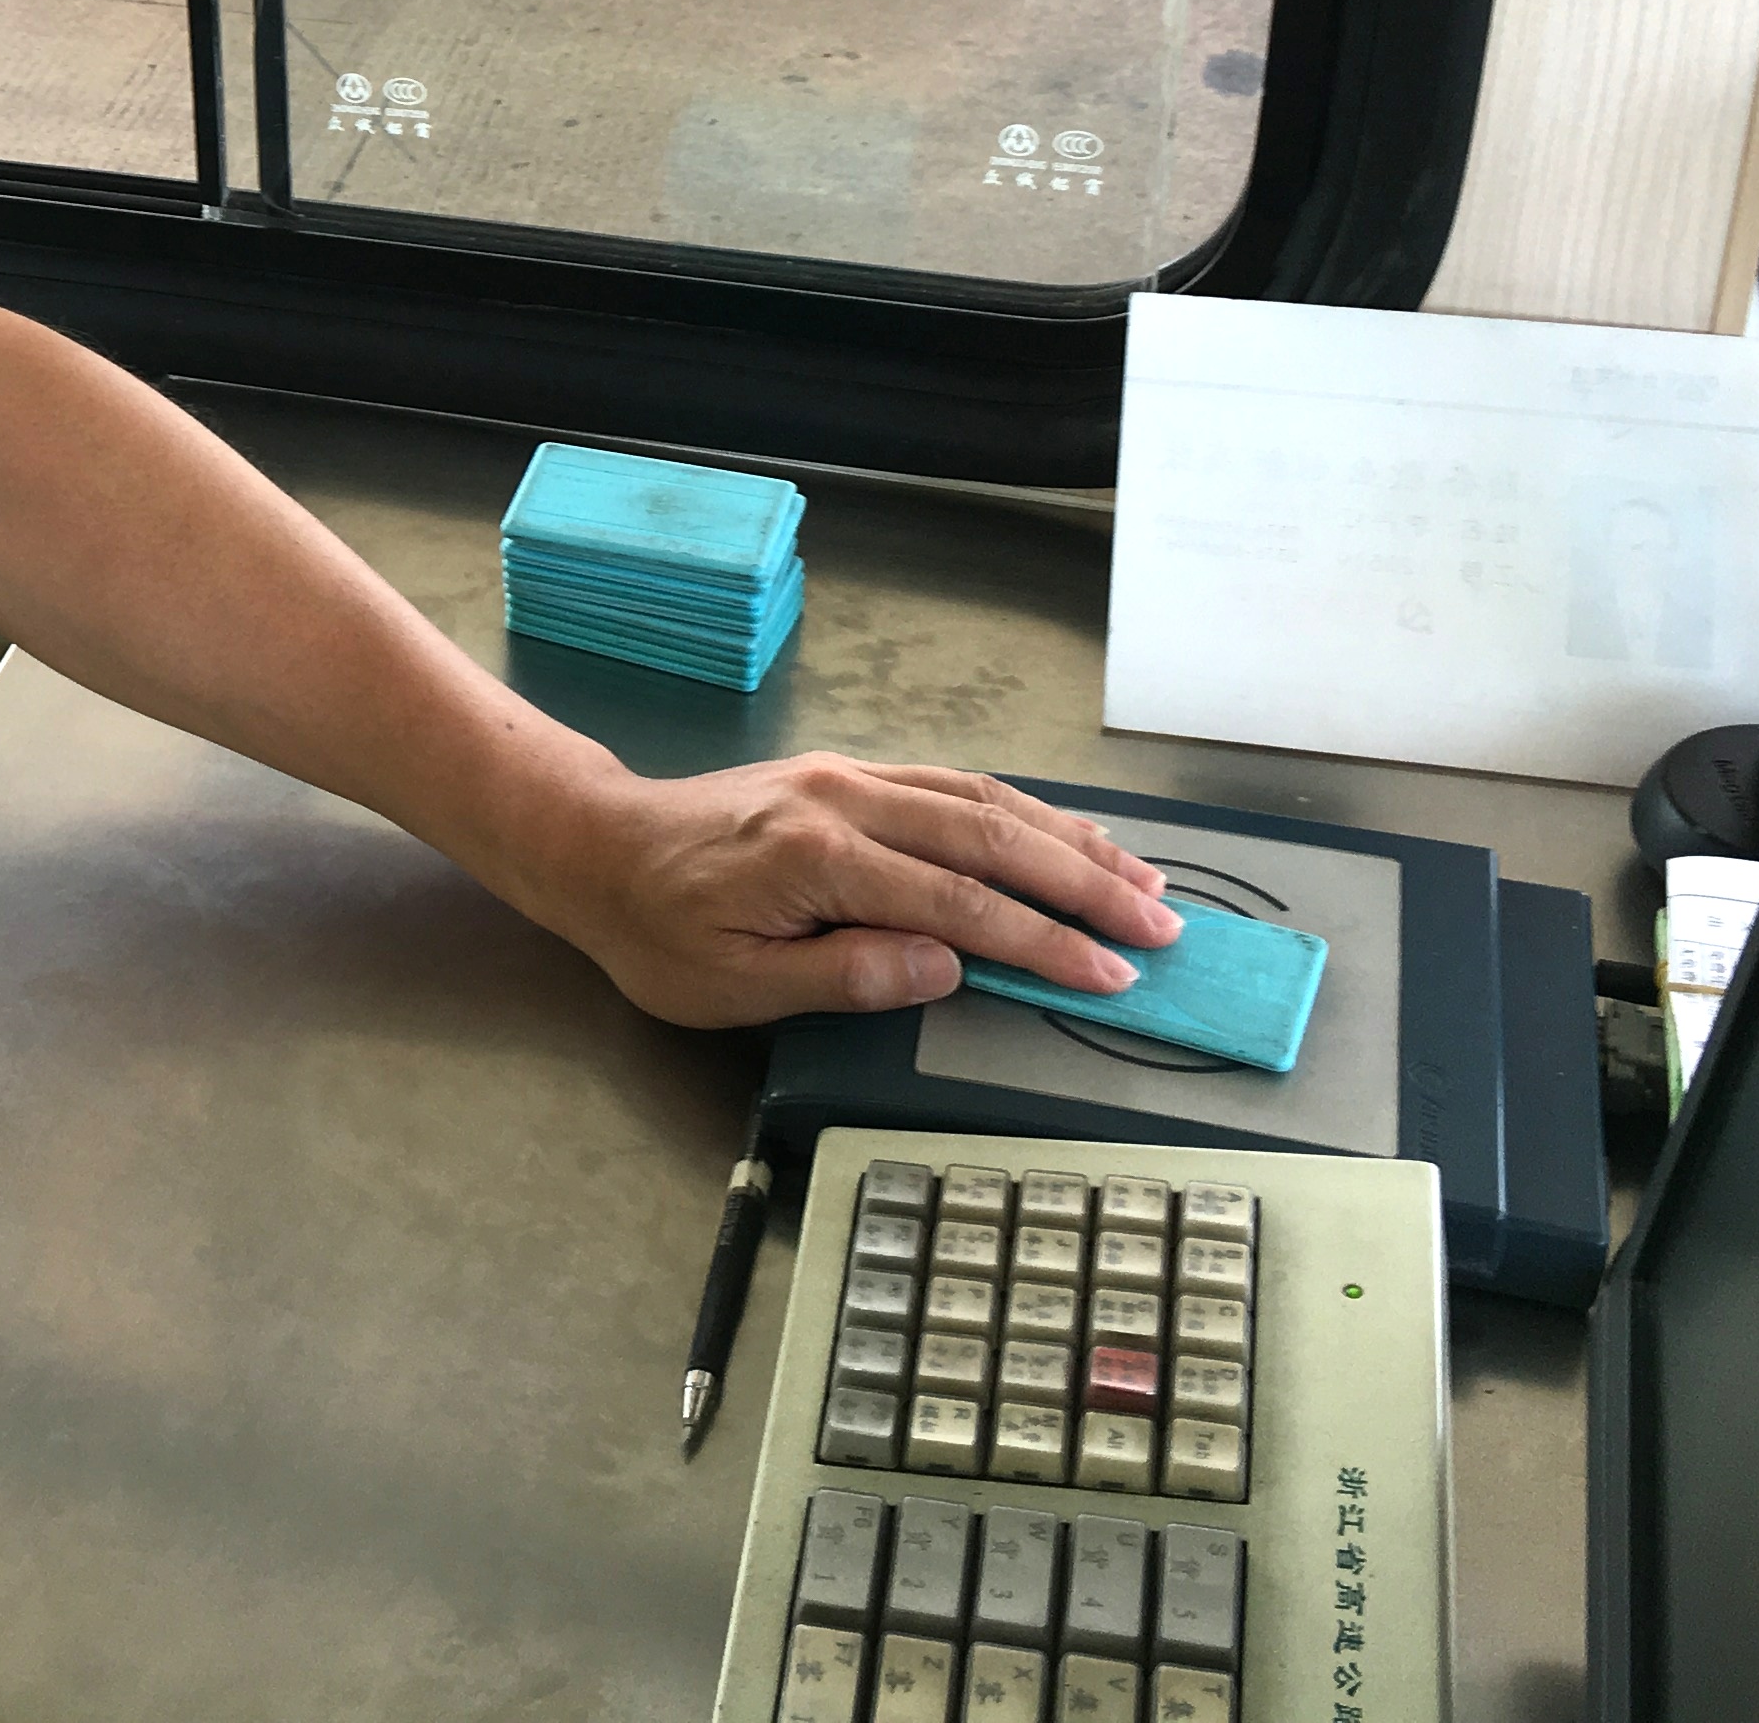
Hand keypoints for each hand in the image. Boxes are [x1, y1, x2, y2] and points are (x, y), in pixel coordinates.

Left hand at [528, 753, 1179, 1028]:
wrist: (598, 847)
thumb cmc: (655, 931)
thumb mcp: (732, 984)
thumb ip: (844, 974)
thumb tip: (948, 966)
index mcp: (817, 858)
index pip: (958, 905)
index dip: (1043, 942)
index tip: (1109, 976)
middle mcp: (844, 801)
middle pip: (991, 839)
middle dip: (1086, 884)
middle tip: (1160, 927)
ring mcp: (849, 778)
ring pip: (983, 801)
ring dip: (1068, 839)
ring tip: (1140, 880)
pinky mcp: (848, 773)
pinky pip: (953, 785)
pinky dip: (1019, 811)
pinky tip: (1062, 835)